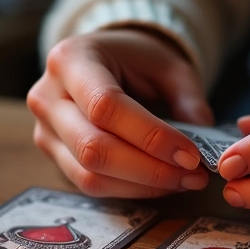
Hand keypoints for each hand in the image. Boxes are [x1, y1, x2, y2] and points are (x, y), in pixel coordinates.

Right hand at [27, 29, 213, 197]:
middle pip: (93, 147)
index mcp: (70, 59)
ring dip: (142, 185)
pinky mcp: (53, 155)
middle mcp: (47, 96)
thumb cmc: (137, 59)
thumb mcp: (169, 65)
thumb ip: (188, 100)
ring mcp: (45, 129)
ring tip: (184, 181)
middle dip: (150, 169)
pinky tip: (161, 183)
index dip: (150, 136)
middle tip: (194, 175)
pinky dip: (130, 189)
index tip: (191, 154)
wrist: (106, 60)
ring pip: (90, 174)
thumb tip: (204, 145)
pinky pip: (89, 184)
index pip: (105, 106)